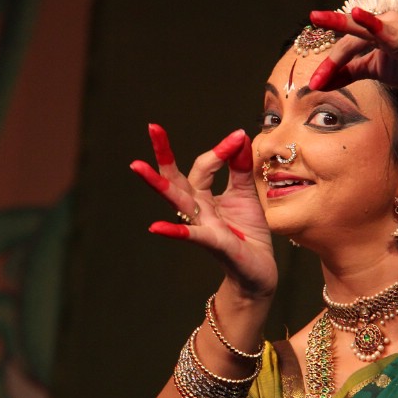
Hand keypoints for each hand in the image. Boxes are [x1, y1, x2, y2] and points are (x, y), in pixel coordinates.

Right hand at [130, 124, 276, 298]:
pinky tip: (155, 228)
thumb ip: (240, 168)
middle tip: (153, 127)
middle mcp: (197, 209)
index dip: (220, 150)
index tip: (238, 135)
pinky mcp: (214, 243)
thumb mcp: (246, 194)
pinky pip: (192, 235)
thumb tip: (239, 137)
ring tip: (138, 166)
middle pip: (176, 178)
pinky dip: (174, 231)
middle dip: (164, 153)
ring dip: (159, 184)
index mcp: (204, 196)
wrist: (259, 270)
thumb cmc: (248, 233)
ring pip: (178, 201)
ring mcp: (202, 225)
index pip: (204, 165)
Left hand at [307, 8, 397, 103]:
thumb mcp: (374, 69)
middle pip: (360, 30)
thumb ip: (348, 72)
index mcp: (377, 32)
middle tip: (315, 17)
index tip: (313, 83)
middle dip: (337, 26)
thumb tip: (319, 81)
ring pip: (386, 35)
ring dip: (373, 25)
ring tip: (358, 14)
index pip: (347, 44)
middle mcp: (392, 28)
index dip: (329, 63)